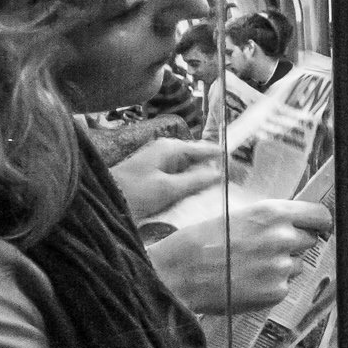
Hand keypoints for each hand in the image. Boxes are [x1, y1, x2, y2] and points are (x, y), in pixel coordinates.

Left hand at [110, 139, 237, 220]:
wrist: (104, 199)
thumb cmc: (135, 192)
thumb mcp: (168, 188)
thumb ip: (195, 180)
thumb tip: (220, 173)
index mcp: (171, 147)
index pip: (206, 149)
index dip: (223, 156)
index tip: (243, 166)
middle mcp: (166, 150)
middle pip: (198, 156)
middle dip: (216, 166)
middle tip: (238, 178)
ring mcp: (160, 161)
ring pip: (190, 166)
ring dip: (204, 175)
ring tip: (225, 185)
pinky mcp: (155, 173)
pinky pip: (180, 174)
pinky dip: (191, 181)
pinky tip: (201, 191)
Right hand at [147, 198, 332, 313]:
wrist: (179, 274)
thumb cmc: (201, 242)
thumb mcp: (237, 216)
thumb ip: (270, 219)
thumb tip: (296, 223)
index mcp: (273, 213)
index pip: (320, 216)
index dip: (318, 222)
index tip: (315, 226)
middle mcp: (283, 238)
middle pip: (309, 240)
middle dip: (294, 243)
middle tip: (266, 248)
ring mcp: (282, 267)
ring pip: (296, 264)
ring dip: (282, 265)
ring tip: (250, 266)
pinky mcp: (277, 291)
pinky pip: (284, 285)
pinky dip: (271, 285)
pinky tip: (247, 281)